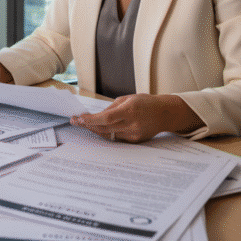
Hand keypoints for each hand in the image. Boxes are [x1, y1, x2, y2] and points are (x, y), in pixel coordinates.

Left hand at [70, 94, 203, 141]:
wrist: (165, 114)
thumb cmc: (146, 103)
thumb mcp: (128, 99)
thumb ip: (112, 108)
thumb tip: (97, 116)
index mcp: (130, 110)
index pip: (106, 118)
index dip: (90, 120)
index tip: (79, 119)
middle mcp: (131, 124)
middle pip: (104, 128)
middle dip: (88, 125)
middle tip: (75, 121)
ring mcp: (133, 134)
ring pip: (108, 134)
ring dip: (95, 129)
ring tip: (85, 123)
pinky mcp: (135, 141)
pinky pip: (116, 137)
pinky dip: (107, 132)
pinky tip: (101, 127)